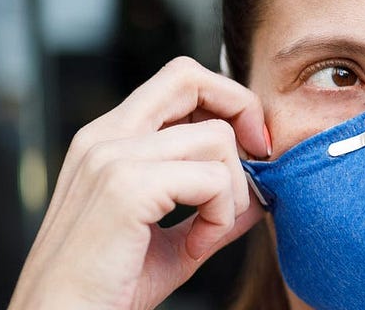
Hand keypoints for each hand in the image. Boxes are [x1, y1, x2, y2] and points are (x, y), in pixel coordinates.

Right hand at [10, 57, 271, 308]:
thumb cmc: (107, 291)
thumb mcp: (172, 241)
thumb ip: (211, 208)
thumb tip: (260, 189)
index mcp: (107, 140)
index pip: (179, 80)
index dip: (228, 101)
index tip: (252, 148)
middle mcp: (104, 137)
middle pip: (190, 75)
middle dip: (242, 110)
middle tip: (258, 159)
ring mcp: (110, 158)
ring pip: (216, 137)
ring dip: (233, 190)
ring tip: (208, 232)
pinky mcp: (125, 188)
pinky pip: (212, 180)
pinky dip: (220, 216)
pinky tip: (198, 246)